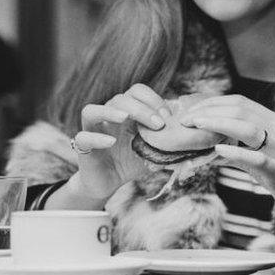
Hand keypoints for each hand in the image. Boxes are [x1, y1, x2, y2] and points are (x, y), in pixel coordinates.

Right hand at [53, 84, 169, 206]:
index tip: (167, 115)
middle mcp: (108, 116)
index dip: (152, 98)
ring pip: (91, 111)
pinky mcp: (83, 148)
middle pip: (119, 99)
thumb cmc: (132, 161)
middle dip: (141, 108)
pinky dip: (96, 137)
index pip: (136, 91)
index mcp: (127, 111)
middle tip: (158, 124)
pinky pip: (83, 137)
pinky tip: (110, 142)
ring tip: (125, 118)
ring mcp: (93, 130)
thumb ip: (168, 140)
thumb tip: (191, 135)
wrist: (110, 182)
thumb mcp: (154, 149)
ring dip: (110, 111)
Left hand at [180, 95, 274, 259]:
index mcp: (274, 122)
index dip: (212, 102)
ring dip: (217, 124)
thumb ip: (239, 146)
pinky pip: (257, 158)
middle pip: (240, 109)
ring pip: (248, 128)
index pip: (239, 102)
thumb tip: (208, 143)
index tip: (191, 109)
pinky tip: (218, 150)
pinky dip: (236, 152)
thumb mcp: (261, 156)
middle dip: (209, 111)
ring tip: (195, 126)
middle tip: (185, 118)